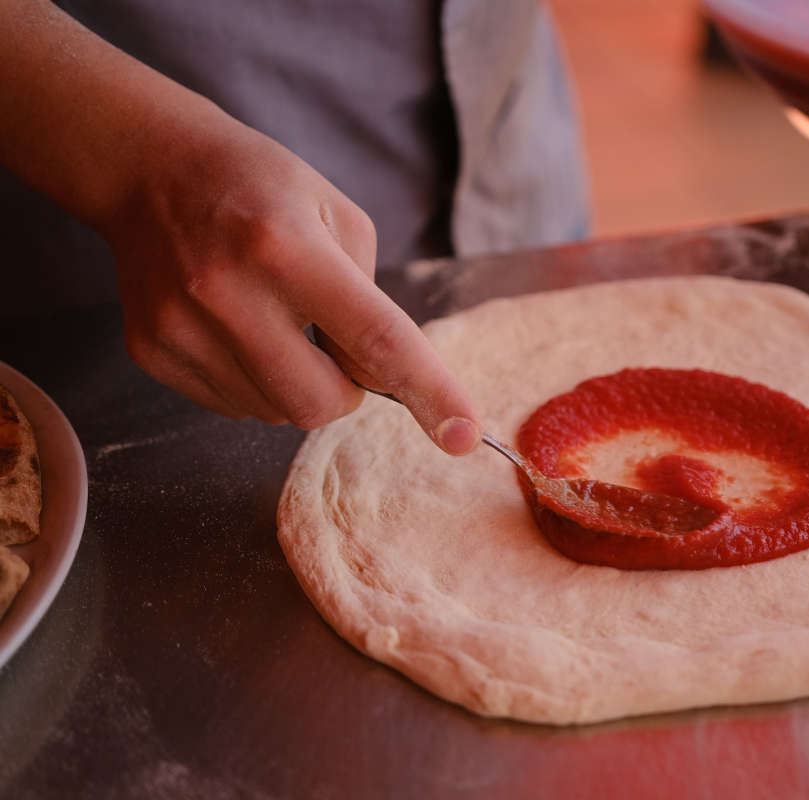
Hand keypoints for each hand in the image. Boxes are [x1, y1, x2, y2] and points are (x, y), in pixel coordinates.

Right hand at [100, 122, 479, 452]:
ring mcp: (181, 327)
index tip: (463, 437)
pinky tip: (239, 328)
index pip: (376, 338)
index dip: (428, 391)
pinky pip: (234, 408)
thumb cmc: (264, 189)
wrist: (151, 169)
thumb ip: (372, 305)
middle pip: (320, 403)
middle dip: (349, 392)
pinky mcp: (152, 351)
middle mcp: (227, 291)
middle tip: (336, 345)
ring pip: (276, 413)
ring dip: (298, 385)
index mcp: (287, 247)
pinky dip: (256, 383)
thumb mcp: (340, 218)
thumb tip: (381, 384)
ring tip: (275, 319)